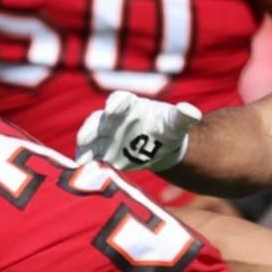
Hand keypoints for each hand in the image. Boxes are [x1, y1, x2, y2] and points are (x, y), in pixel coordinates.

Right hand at [76, 91, 202, 171]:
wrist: (160, 146)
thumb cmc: (168, 129)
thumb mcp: (178, 123)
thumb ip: (184, 116)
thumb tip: (191, 110)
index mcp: (131, 106)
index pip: (119, 100)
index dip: (114, 104)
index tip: (112, 109)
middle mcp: (113, 119)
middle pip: (97, 120)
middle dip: (90, 128)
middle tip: (84, 138)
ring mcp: (105, 135)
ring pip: (90, 138)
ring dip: (84, 149)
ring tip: (81, 160)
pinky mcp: (102, 152)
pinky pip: (91, 155)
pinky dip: (86, 163)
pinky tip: (83, 171)